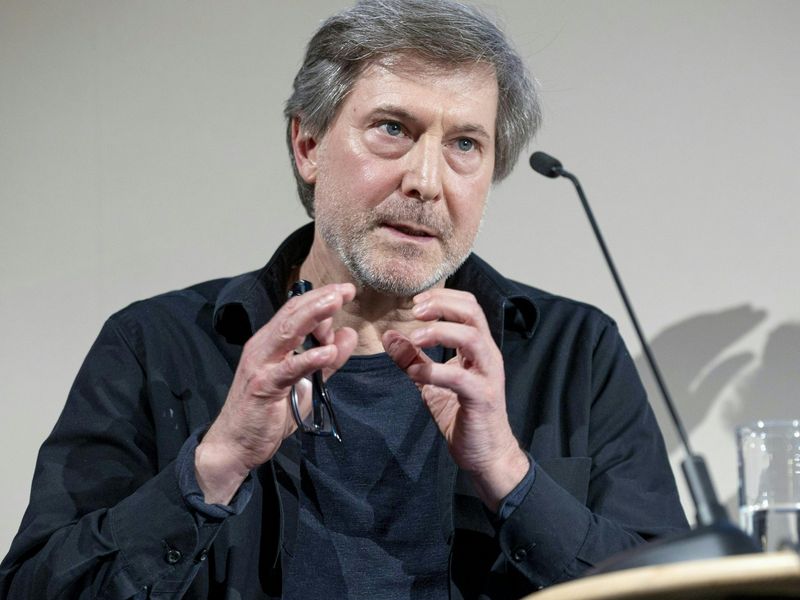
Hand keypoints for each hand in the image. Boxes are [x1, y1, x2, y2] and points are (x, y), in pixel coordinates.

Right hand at [196, 283, 356, 503]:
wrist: (234, 445)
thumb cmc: (267, 413)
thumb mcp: (305, 384)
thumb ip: (326, 361)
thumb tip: (348, 334)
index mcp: (270, 344)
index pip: (294, 312)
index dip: (319, 299)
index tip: (345, 291)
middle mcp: (262, 348)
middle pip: (292, 315)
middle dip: (319, 299)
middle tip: (345, 289)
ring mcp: (261, 365)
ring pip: (288, 332)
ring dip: (313, 316)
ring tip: (336, 303)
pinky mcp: (263, 387)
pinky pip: (289, 369)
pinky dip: (309, 358)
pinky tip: (328, 352)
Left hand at [382, 289, 527, 511]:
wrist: (487, 454)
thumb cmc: (463, 414)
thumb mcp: (431, 381)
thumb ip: (413, 357)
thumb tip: (389, 335)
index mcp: (478, 347)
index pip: (468, 305)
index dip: (442, 297)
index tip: (415, 301)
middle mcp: (487, 355)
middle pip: (472, 312)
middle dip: (442, 305)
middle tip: (414, 310)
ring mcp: (488, 375)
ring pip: (472, 337)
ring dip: (440, 331)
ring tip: (414, 337)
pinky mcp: (482, 397)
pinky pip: (459, 377)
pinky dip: (434, 370)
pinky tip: (415, 373)